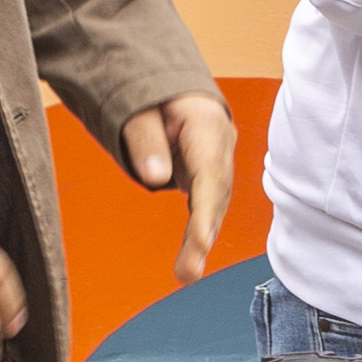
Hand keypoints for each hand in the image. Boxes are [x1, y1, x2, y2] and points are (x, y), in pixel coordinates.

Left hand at [114, 89, 234, 278]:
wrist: (174, 88)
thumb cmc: (155, 95)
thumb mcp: (140, 110)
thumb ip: (145, 141)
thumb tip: (154, 177)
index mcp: (208, 125)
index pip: (210, 172)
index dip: (207, 209)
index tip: (201, 239)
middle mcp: (221, 147)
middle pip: (216, 195)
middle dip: (203, 235)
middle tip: (188, 270)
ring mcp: (218, 162)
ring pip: (214, 205)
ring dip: (201, 240)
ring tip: (186, 273)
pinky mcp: (208, 176)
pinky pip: (206, 206)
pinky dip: (199, 232)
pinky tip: (190, 259)